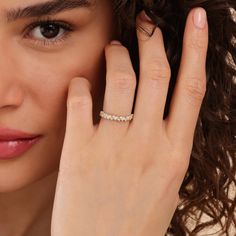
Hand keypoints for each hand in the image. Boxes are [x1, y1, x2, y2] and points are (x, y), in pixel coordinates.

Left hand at [51, 8, 207, 235]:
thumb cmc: (136, 219)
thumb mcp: (165, 181)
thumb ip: (166, 144)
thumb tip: (161, 110)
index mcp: (174, 152)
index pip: (191, 88)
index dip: (196, 48)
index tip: (194, 22)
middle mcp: (147, 143)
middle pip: (156, 74)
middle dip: (152, 40)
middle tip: (146, 22)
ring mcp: (113, 145)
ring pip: (120, 79)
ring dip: (117, 54)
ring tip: (114, 47)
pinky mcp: (80, 150)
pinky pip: (81, 100)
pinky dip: (81, 83)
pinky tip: (82, 80)